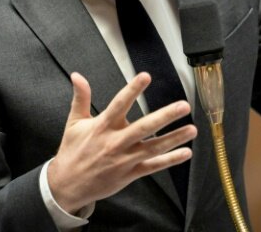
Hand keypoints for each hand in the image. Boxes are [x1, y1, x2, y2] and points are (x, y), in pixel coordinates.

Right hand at [47, 72, 196, 213]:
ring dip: (175, 138)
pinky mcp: (130, 174)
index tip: (146, 76)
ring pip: (154, 148)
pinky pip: (153, 166)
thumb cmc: (72, 151)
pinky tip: (186, 153)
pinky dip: (170, 160)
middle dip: (165, 116)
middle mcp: (116, 142)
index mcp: (102, 126)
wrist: (67, 185)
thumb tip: (77, 75)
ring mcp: (125, 159)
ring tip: (192, 129)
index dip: (132, 90)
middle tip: (183, 106)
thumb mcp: (74, 122)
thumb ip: (81, 97)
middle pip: (144, 127)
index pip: (119, 104)